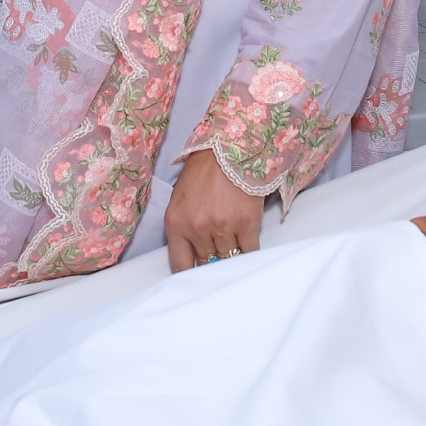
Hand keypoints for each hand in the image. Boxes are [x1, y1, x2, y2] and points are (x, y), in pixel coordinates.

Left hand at [165, 148, 265, 272]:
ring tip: (234, 242)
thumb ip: (183, 229)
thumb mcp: (181, 200)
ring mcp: (222, 227)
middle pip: (207, 261)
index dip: (190, 274)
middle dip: (213, 259)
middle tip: (219, 253)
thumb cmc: (203, 173)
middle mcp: (197, 228)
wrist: (228, 150)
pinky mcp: (246, 224)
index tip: (197, 276)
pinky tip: (247, 245)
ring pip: (228, 257)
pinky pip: (249, 251)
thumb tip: (194, 257)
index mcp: (176, 223)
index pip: (180, 265)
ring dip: (232, 253)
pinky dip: (249, 252)